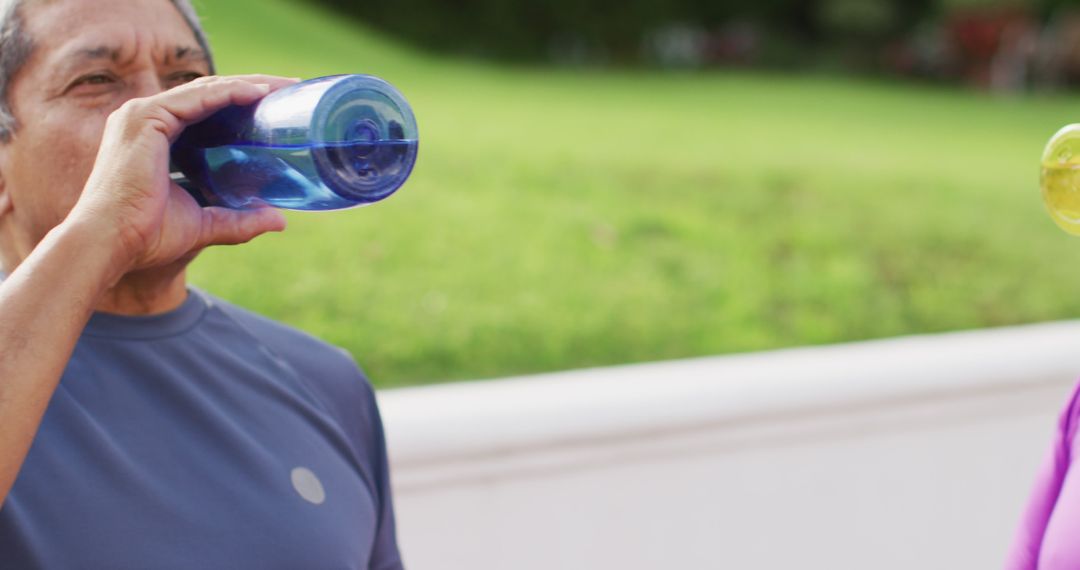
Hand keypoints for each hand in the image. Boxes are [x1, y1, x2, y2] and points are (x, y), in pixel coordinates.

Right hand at [67, 74, 297, 278]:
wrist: (111, 244)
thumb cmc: (147, 237)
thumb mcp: (205, 224)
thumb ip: (240, 220)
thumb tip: (281, 220)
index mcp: (155, 136)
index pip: (205, 109)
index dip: (241, 103)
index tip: (279, 106)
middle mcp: (145, 118)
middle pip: (208, 93)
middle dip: (252, 87)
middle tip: (291, 91)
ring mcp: (142, 115)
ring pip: (205, 90)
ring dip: (247, 84)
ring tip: (284, 88)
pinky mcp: (146, 119)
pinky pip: (196, 98)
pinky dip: (228, 93)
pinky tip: (257, 93)